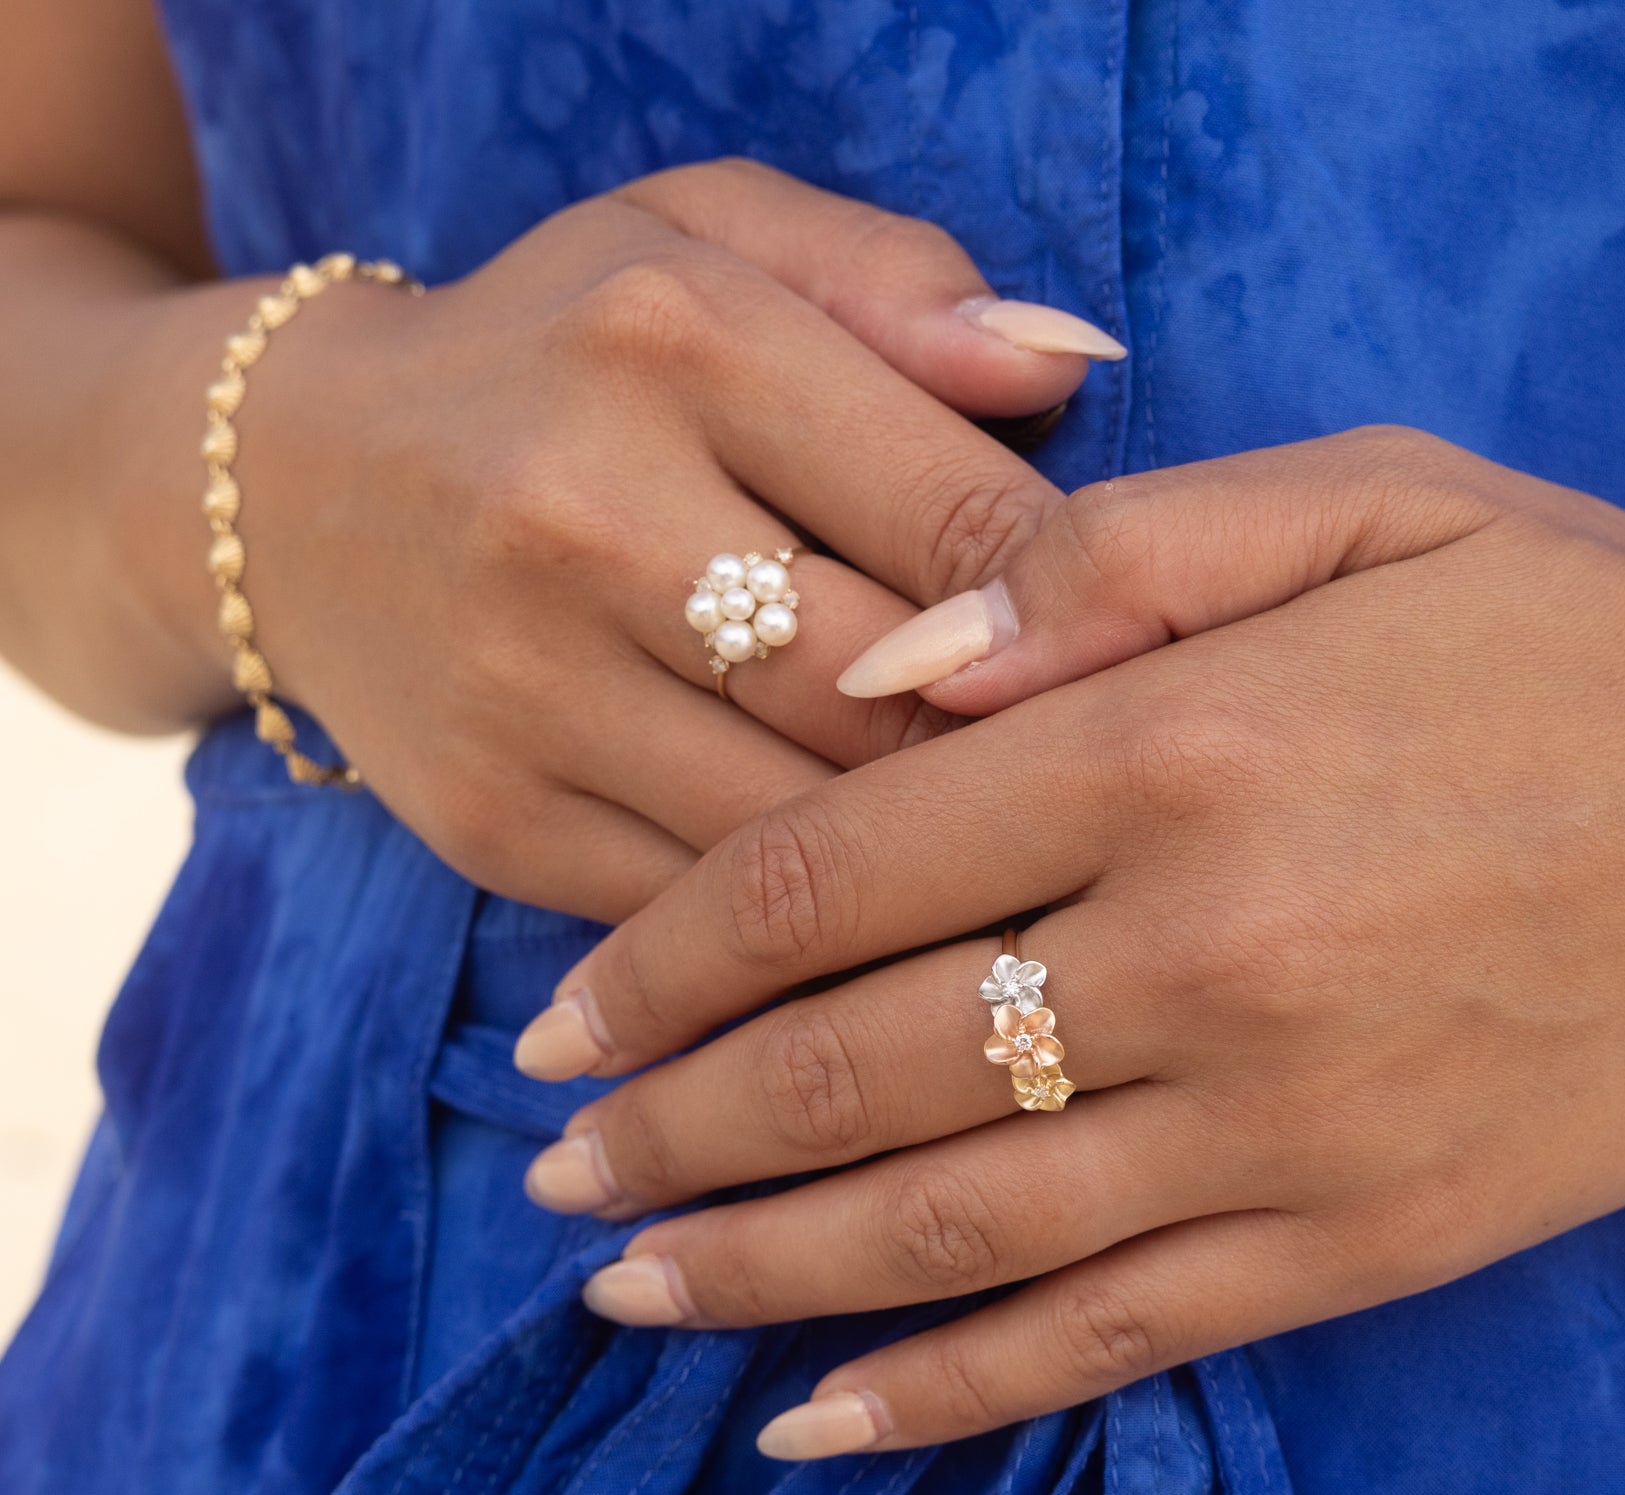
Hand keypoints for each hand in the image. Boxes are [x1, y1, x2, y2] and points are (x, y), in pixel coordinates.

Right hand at [221, 160, 1117, 919]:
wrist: (298, 491)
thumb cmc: (565, 358)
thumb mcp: (708, 244)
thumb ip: (898, 285)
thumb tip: (1076, 370)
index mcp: (679, 340)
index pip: (964, 517)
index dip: (1089, 618)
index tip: (1145, 669)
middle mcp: (587, 516)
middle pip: (898, 696)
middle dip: (1020, 756)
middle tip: (1107, 793)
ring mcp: (527, 688)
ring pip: (812, 834)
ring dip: (933, 869)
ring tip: (1022, 874)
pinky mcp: (498, 822)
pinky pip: (715, 916)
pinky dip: (815, 937)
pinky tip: (886, 929)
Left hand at [510, 427, 1624, 1450]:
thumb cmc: (1583, 635)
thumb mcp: (1361, 501)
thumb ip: (1102, 567)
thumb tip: (875, 675)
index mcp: (1172, 752)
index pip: (829, 874)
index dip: (662, 960)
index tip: (557, 1019)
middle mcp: (1199, 954)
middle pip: (853, 1065)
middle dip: (671, 1129)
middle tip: (554, 1168)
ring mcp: (1276, 1125)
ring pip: (948, 1228)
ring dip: (757, 1272)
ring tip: (621, 1292)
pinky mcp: (1356, 1243)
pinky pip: (1110, 1339)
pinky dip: (945, 1394)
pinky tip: (812, 1425)